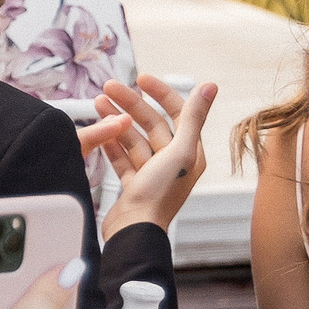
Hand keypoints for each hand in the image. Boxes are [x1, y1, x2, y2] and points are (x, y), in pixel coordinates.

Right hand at [90, 76, 216, 238]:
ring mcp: (152, 173)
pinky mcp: (133, 183)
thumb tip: (211, 86)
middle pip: (151, 124)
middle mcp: (174, 161)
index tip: (140, 79)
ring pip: (133, 138)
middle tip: (107, 87)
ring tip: (97, 104)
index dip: (160, 93)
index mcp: (190, 153)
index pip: (177, 113)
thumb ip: (192, 117)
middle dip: (130, 104)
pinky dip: (110, 142)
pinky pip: (121, 156)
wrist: (134, 230)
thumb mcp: (179, 151)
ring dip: (116, 120)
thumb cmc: (160, 194)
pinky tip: (98, 132)